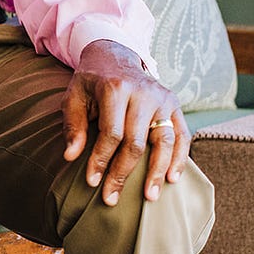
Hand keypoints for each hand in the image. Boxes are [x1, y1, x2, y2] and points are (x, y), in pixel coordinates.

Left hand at [62, 39, 189, 205]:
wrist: (115, 55)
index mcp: (115, 89)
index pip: (111, 133)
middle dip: (124, 173)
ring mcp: (163, 98)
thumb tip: (71, 157)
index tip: (92, 181)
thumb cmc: (91, 82)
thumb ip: (73, 125)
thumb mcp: (74, 96)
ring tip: (149, 197)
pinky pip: (182, 135)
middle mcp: (143, 93)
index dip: (101, 159)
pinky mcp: (175, 104)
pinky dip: (180, 158)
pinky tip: (172, 179)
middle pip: (137, 141)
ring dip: (157, 172)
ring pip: (165, 140)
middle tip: (112, 198)